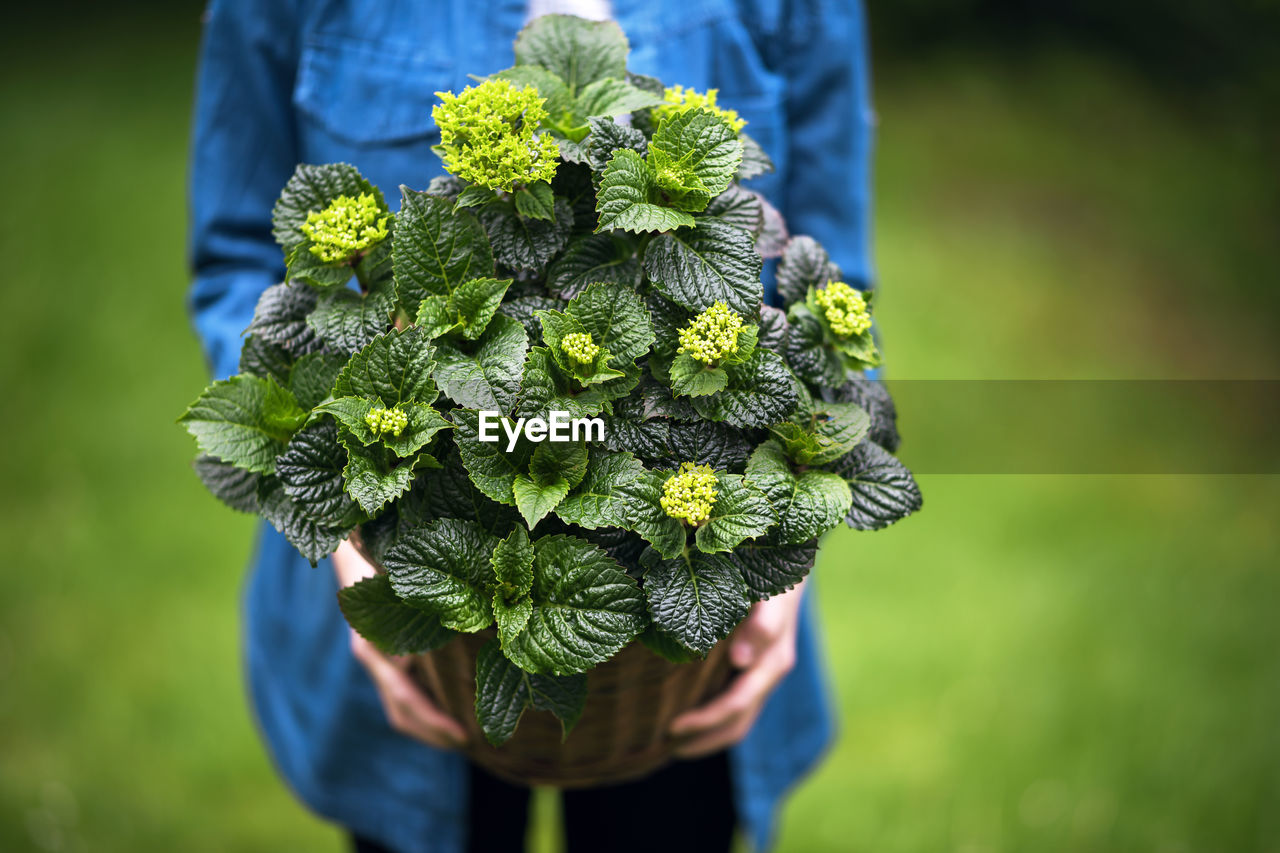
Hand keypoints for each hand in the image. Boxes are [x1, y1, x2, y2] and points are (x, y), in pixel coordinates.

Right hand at [333, 540, 467, 750]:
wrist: (355, 548)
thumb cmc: (387, 562)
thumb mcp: (408, 586)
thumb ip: (433, 610)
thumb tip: (468, 634)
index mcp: (375, 647)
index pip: (408, 699)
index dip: (436, 721)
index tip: (465, 735)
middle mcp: (373, 658)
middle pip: (402, 715)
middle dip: (436, 733)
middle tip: (470, 742)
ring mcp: (375, 659)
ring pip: (400, 709)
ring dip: (430, 726)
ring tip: (463, 734)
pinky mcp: (382, 658)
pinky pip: (402, 695)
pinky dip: (424, 709)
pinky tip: (447, 711)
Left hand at [668, 578, 806, 757]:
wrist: (788, 563)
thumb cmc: (769, 577)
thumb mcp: (769, 594)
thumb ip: (761, 624)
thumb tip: (741, 660)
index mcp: (773, 659)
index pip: (737, 704)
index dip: (706, 720)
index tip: (672, 726)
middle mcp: (771, 671)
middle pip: (738, 720)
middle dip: (703, 735)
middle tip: (664, 741)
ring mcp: (766, 673)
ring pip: (741, 719)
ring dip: (709, 735)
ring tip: (673, 744)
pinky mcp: (759, 670)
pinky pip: (741, 707)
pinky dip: (717, 720)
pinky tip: (691, 719)